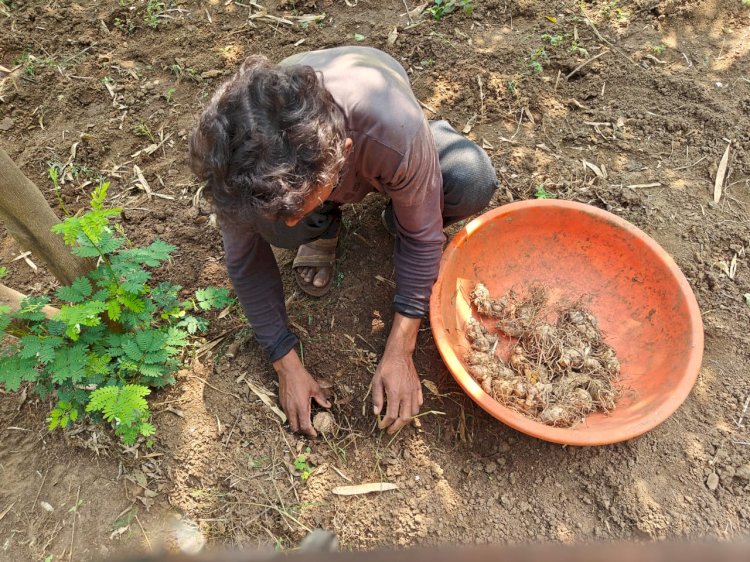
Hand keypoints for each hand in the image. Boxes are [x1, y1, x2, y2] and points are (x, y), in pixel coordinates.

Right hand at [273, 349, 330, 436]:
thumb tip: (328, 405)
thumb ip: (321, 399)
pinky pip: (287, 415)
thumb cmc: (302, 378)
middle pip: (295, 428)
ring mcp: (285, 407)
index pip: (305, 426)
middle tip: (309, 429)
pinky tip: (297, 413)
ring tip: (304, 422)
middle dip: (302, 431)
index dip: (310, 432)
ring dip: (296, 425)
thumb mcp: (314, 388)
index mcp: (301, 407)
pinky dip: (292, 417)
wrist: (288, 370)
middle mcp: (292, 409)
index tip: (315, 434)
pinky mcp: (282, 403)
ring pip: (290, 422)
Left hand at [371, 314, 423, 433]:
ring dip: (406, 419)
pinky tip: (408, 409)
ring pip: (414, 412)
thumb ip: (377, 398)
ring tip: (398, 421)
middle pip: (404, 418)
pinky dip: (414, 409)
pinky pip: (419, 402)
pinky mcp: (418, 387)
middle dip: (396, 427)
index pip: (391, 416)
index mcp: (395, 394)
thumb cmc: (386, 366)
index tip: (381, 426)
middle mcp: (406, 395)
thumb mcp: (376, 381)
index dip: (386, 423)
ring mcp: (414, 391)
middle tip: (390, 430)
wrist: (400, 354)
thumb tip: (377, 413)